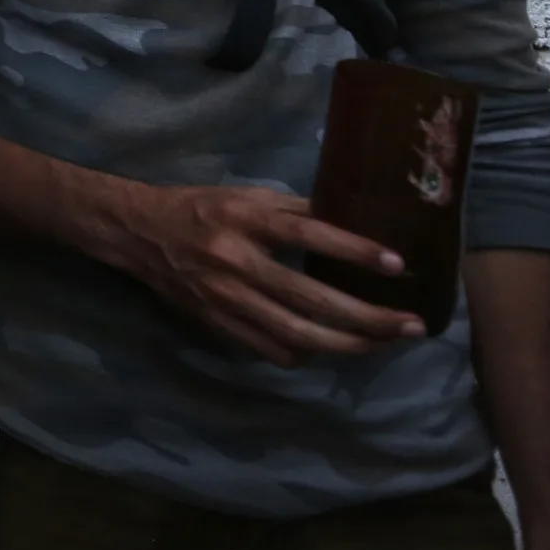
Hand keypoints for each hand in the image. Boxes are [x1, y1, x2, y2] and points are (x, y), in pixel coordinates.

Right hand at [105, 181, 424, 365]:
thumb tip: (352, 222)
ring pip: (297, 334)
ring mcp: (226, 298)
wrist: (138, 234)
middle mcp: (237, 260)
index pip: (308, 235)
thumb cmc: (199, 207)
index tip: (398, 264)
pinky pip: (272, 349)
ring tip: (384, 344)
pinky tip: (329, 348)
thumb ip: (294, 210)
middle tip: (411, 325)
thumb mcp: (245, 195)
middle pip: (312, 299)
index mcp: (245, 219)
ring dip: (348, 344)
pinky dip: (306, 353)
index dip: (354, 251)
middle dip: (368, 317)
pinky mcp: (218, 323)